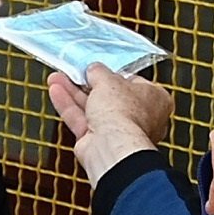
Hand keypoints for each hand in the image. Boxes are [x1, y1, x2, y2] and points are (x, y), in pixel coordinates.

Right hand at [43, 62, 174, 183]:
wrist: (113, 146)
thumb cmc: (125, 115)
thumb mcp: (109, 80)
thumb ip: (99, 72)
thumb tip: (94, 69)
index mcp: (156, 100)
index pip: (133, 82)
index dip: (114, 74)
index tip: (98, 68)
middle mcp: (139, 118)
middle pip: (110, 96)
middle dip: (88, 84)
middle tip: (75, 73)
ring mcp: (118, 131)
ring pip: (93, 108)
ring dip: (74, 93)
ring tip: (58, 78)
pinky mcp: (98, 141)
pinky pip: (81, 120)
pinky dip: (69, 106)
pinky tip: (57, 92)